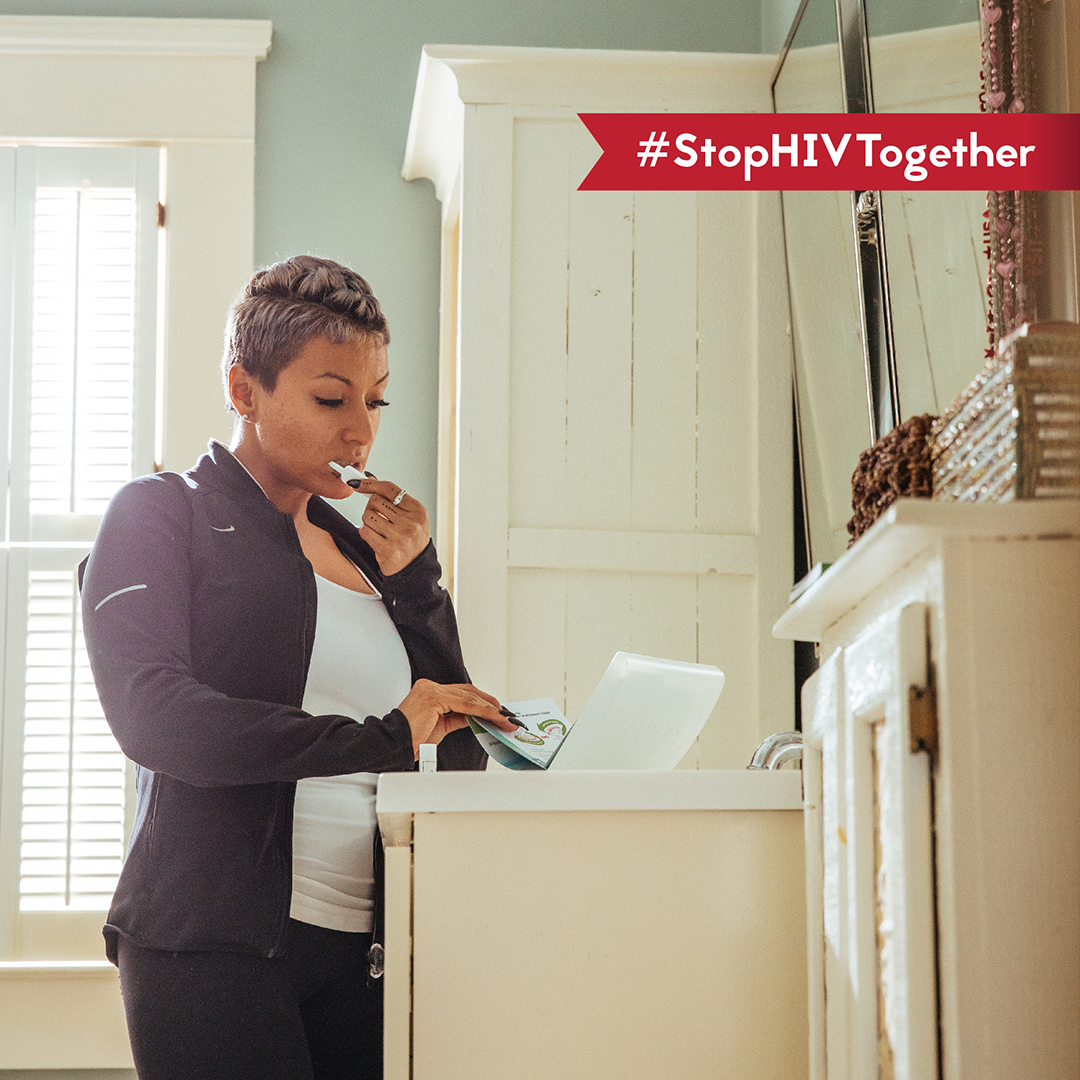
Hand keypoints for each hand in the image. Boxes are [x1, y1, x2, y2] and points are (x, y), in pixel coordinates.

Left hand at [355, 477, 428, 574]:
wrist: (416, 568)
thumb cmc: (411, 540)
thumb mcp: (410, 516)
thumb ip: (393, 499)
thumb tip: (370, 480)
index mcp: (418, 510)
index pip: (390, 489)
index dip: (370, 483)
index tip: (356, 482)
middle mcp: (410, 522)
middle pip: (375, 501)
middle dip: (371, 507)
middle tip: (378, 517)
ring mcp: (399, 536)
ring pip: (368, 516)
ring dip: (368, 522)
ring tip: (379, 530)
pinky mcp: (388, 550)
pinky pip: (364, 531)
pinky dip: (366, 533)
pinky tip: (376, 539)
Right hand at [397, 680, 517, 758]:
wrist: (394, 746)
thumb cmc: (412, 739)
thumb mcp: (441, 726)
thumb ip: (458, 718)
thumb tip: (476, 717)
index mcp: (429, 691)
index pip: (462, 692)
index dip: (482, 701)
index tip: (498, 711)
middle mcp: (430, 686)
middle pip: (468, 691)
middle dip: (490, 704)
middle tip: (507, 715)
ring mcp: (431, 690)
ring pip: (469, 696)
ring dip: (490, 708)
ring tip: (505, 719)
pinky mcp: (433, 697)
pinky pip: (464, 704)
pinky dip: (481, 710)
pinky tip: (493, 716)